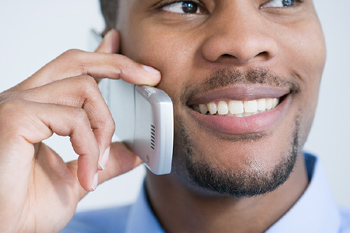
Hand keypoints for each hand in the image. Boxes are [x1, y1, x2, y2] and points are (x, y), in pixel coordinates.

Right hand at [0, 30, 160, 232]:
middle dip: (118, 63)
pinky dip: (90, 147)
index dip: (99, 56)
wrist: (3, 232)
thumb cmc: (25, 208)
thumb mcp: (79, 179)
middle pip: (76, 62)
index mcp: (37, 110)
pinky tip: (87, 173)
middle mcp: (24, 100)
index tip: (119, 44)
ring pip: (84, 89)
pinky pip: (74, 119)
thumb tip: (134, 152)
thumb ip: (105, 160)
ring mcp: (17, 105)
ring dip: (104, 129)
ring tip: (98, 164)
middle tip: (149, 76)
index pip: (71, 70)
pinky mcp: (15, 118)